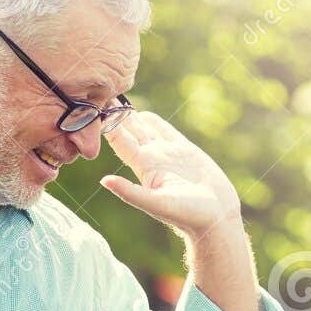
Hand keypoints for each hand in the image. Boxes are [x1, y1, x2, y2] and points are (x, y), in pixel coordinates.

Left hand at [100, 111, 242, 245]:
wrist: (216, 216)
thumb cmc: (187, 214)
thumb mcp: (157, 203)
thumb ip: (131, 192)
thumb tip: (104, 181)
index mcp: (143, 168)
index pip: (120, 142)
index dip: (108, 126)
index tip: (94, 109)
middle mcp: (152, 159)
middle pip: (129, 132)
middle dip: (115, 116)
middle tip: (100, 95)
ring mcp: (167, 154)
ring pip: (144, 129)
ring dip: (131, 116)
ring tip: (116, 100)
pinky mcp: (185, 151)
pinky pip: (166, 131)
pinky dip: (154, 122)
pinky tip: (143, 114)